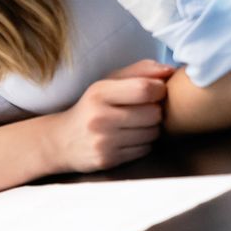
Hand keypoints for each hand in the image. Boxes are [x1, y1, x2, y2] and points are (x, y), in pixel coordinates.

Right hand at [44, 59, 173, 172]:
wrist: (60, 141)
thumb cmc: (91, 108)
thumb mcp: (107, 83)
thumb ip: (139, 71)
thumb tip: (171, 70)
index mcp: (99, 93)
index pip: (145, 89)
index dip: (159, 89)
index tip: (155, 92)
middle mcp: (99, 117)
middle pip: (154, 113)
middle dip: (154, 112)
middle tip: (142, 111)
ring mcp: (103, 141)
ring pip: (153, 133)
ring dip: (150, 129)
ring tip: (134, 126)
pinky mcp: (108, 160)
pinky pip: (144, 150)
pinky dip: (142, 144)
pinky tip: (127, 139)